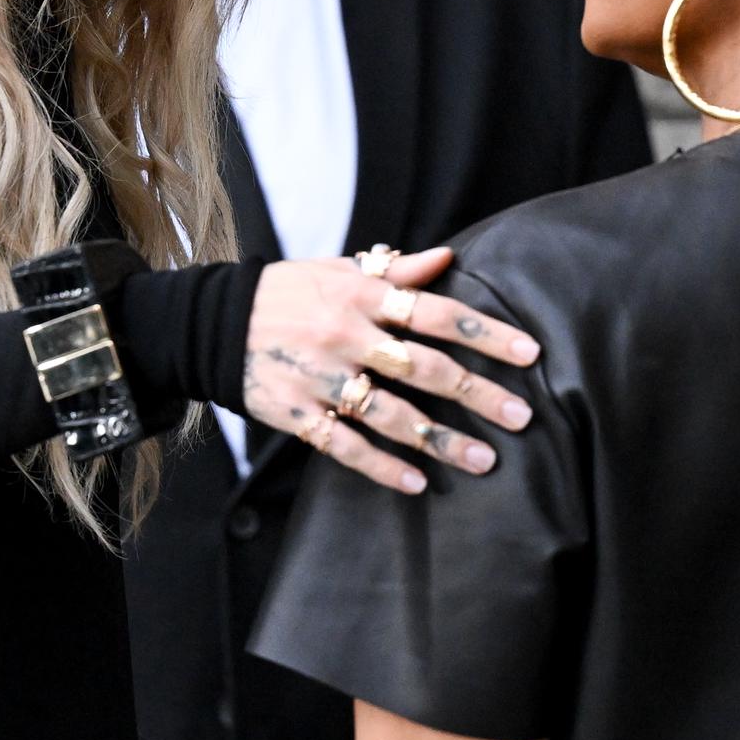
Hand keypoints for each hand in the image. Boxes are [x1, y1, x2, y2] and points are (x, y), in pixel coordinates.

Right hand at [242, 247, 539, 493]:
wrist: (209, 323)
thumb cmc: (285, 292)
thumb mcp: (336, 270)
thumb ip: (393, 270)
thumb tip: (447, 257)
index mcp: (361, 296)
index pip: (437, 314)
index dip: (486, 333)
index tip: (530, 353)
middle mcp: (346, 336)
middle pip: (424, 368)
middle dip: (477, 393)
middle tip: (522, 415)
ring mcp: (320, 378)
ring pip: (390, 414)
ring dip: (441, 440)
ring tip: (484, 460)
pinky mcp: (295, 413)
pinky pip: (344, 445)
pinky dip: (381, 466)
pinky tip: (417, 482)